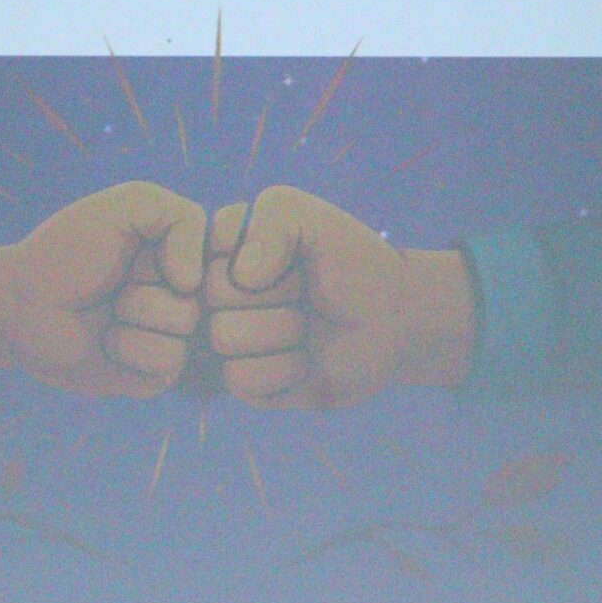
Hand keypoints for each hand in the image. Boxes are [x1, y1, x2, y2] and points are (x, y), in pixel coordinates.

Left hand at [0, 181, 207, 396]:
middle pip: (206, 289)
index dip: (182, 248)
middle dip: (147, 280)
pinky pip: (167, 360)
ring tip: (108, 310)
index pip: (227, 251)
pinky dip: (127, 347)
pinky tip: (105, 342)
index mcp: (189, 254)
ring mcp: (176, 337)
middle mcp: (190, 297)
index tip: (140, 244)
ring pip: (186, 324)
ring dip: (133, 311)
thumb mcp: (125, 206)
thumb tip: (196, 284)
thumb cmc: (69, 250)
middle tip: (115, 281)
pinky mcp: (156, 373)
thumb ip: (180, 215)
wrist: (22, 301)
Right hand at [205, 185, 474, 409]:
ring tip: (306, 326)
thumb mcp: (317, 222)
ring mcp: (227, 338)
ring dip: (284, 331)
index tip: (296, 254)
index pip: (212, 244)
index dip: (261, 251)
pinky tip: (304, 361)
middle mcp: (216, 294)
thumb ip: (273, 220)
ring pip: (225, 337)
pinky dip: (286, 369)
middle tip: (304, 292)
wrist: (390, 318)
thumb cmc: (351, 264)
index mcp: (225, 247)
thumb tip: (242, 275)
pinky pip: (243, 378)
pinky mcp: (244, 382)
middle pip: (214, 293)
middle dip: (277, 293)